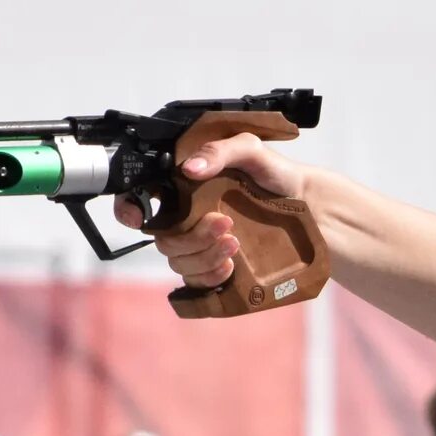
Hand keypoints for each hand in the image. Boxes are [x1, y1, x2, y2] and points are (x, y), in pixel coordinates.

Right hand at [115, 134, 310, 293]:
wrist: (308, 207)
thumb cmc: (275, 175)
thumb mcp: (251, 151)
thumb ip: (221, 151)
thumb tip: (189, 168)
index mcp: (182, 187)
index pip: (138, 198)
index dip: (127, 209)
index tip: (138, 217)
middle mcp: (184, 218)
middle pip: (162, 238)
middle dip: (190, 235)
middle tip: (225, 223)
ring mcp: (198, 246)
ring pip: (178, 262)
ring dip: (203, 256)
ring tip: (234, 242)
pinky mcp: (214, 270)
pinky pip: (195, 284)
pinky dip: (209, 277)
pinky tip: (230, 266)